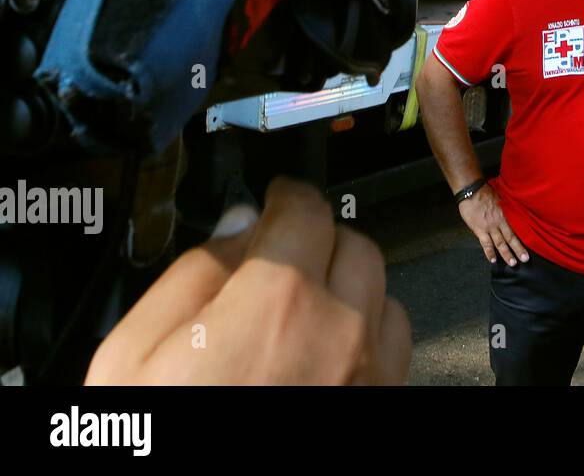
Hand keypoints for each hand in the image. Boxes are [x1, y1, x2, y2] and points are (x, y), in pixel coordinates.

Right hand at [85, 177, 410, 384]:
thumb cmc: (160, 440)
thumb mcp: (133, 355)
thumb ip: (189, 274)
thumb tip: (234, 227)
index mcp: (275, 303)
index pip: (305, 209)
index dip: (286, 197)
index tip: (276, 202)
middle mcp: (339, 330)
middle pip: (352, 242)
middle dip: (316, 237)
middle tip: (281, 255)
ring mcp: (370, 372)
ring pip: (382, 289)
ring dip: (348, 283)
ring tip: (302, 305)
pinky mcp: (385, 402)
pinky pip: (396, 341)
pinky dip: (370, 328)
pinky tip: (330, 346)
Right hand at [459, 183, 528, 265]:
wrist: (472, 191)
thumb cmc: (486, 192)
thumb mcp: (502, 198)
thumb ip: (507, 208)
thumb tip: (514, 213)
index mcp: (506, 214)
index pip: (517, 228)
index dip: (524, 237)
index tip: (531, 245)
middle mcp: (500, 222)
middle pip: (511, 238)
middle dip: (518, 249)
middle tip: (525, 259)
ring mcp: (490, 227)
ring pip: (500, 243)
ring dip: (506, 253)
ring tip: (513, 263)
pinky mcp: (480, 230)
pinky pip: (486, 243)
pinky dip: (490, 252)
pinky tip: (493, 260)